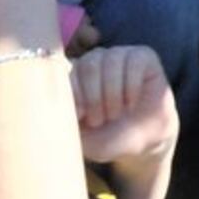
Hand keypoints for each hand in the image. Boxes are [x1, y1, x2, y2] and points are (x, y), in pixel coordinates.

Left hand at [69, 44, 178, 166]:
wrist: (143, 141)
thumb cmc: (108, 137)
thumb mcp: (82, 136)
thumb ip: (66, 120)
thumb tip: (54, 107)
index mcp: (76, 76)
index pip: (68, 70)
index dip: (75, 93)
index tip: (81, 116)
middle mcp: (97, 61)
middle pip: (89, 63)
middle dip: (94, 96)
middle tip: (99, 120)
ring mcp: (120, 56)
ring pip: (111, 59)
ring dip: (113, 92)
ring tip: (117, 113)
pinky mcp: (144, 57)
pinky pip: (134, 61)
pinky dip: (132, 86)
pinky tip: (131, 102)